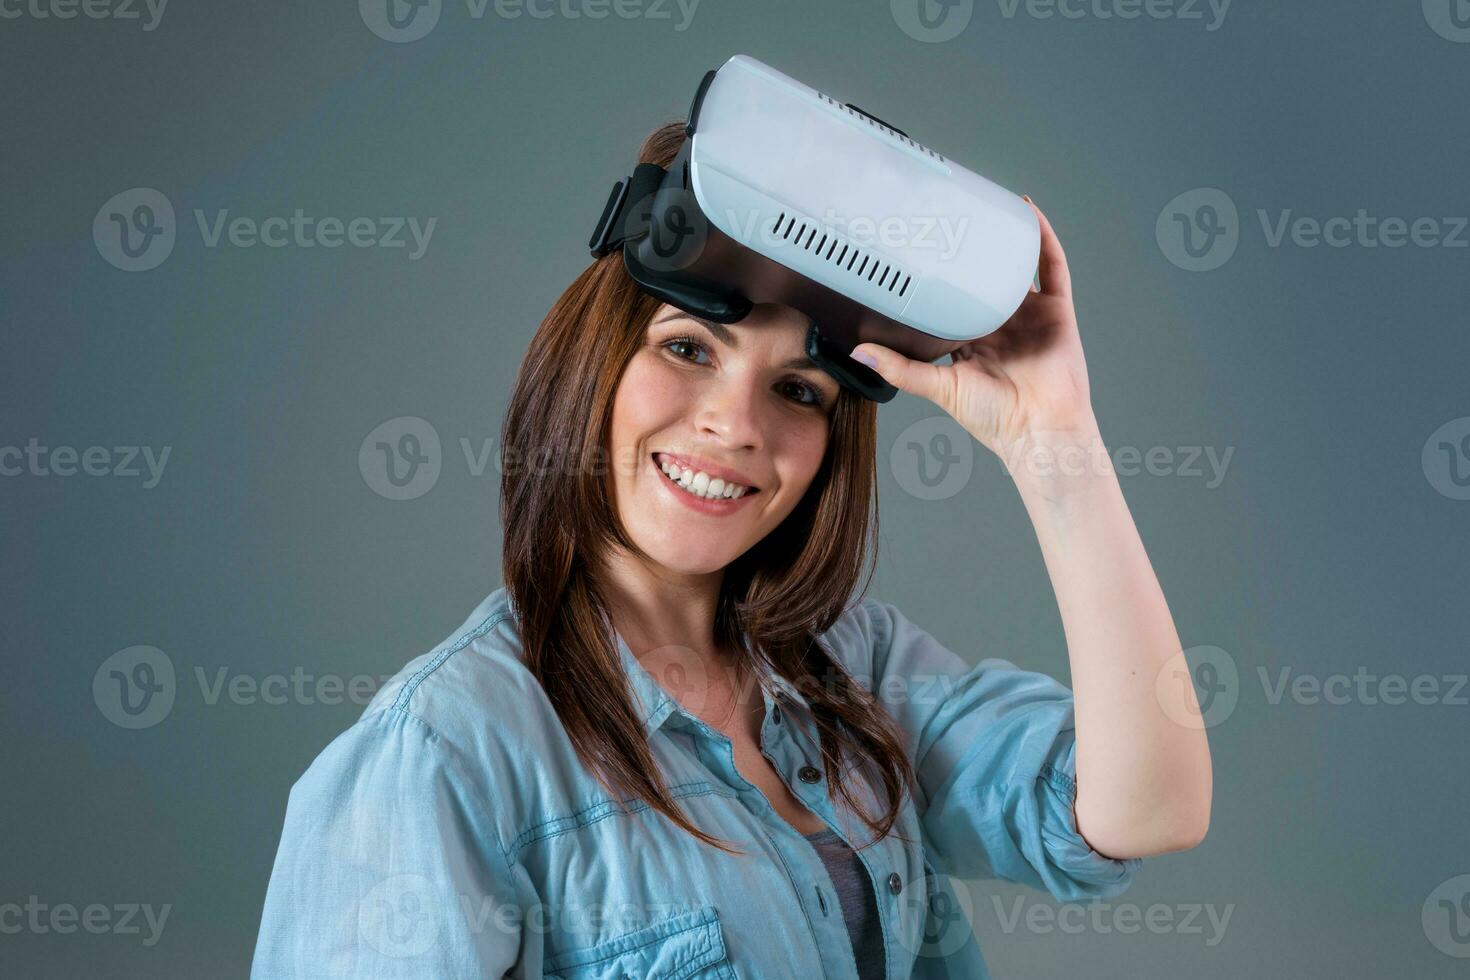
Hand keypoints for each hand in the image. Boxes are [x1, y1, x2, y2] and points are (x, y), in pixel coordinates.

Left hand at [851, 197, 1097, 457]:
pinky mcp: (1056, 310)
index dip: (938, 277)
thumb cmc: (994, 417)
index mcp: (973, 340)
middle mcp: (1001, 324)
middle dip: (969, 250)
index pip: (952, 300)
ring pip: (1016, 266)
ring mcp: (1030, 315)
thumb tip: (860, 353)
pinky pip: (1051, 267)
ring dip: (1004, 237)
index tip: (917, 250)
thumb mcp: (938, 386)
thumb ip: (900, 368)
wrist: (1039, 430)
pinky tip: (1026, 214)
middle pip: (983, 277)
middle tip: (947, 218)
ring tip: (987, 204)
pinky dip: (1041, 239)